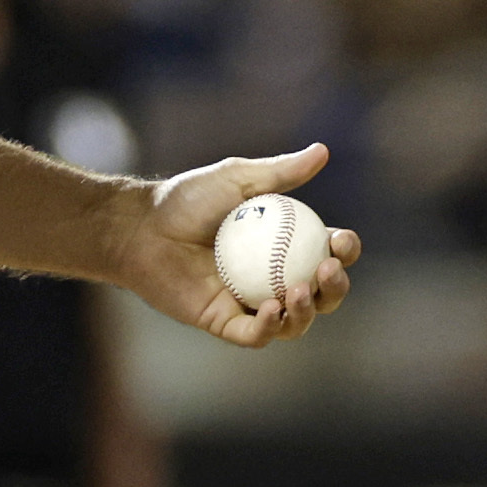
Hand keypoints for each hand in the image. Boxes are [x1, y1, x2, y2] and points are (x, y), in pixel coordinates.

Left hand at [130, 143, 359, 345]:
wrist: (143, 228)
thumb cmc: (186, 200)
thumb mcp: (237, 178)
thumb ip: (280, 171)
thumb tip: (322, 151)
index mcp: (284, 247)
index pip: (327, 253)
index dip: (344, 251)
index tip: (342, 240)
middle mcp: (273, 279)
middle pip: (321, 295)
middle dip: (337, 288)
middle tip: (327, 269)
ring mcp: (251, 304)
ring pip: (296, 322)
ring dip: (308, 311)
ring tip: (299, 289)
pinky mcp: (225, 324)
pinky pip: (257, 336)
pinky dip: (271, 327)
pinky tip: (273, 309)